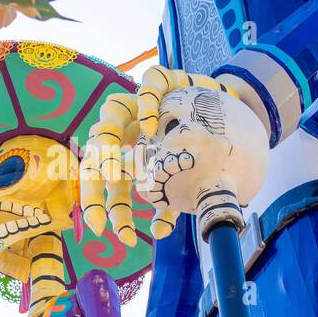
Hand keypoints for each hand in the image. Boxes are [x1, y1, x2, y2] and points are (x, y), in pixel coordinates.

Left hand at [81, 66, 264, 241]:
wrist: (225, 110)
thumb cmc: (198, 151)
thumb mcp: (180, 180)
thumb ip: (168, 203)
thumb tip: (157, 234)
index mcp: (125, 154)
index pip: (100, 180)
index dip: (96, 203)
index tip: (99, 228)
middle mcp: (126, 129)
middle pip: (94, 152)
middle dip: (92, 184)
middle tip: (101, 210)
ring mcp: (140, 104)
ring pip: (110, 116)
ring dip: (105, 142)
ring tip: (110, 171)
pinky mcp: (161, 82)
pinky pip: (147, 87)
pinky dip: (145, 104)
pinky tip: (150, 126)